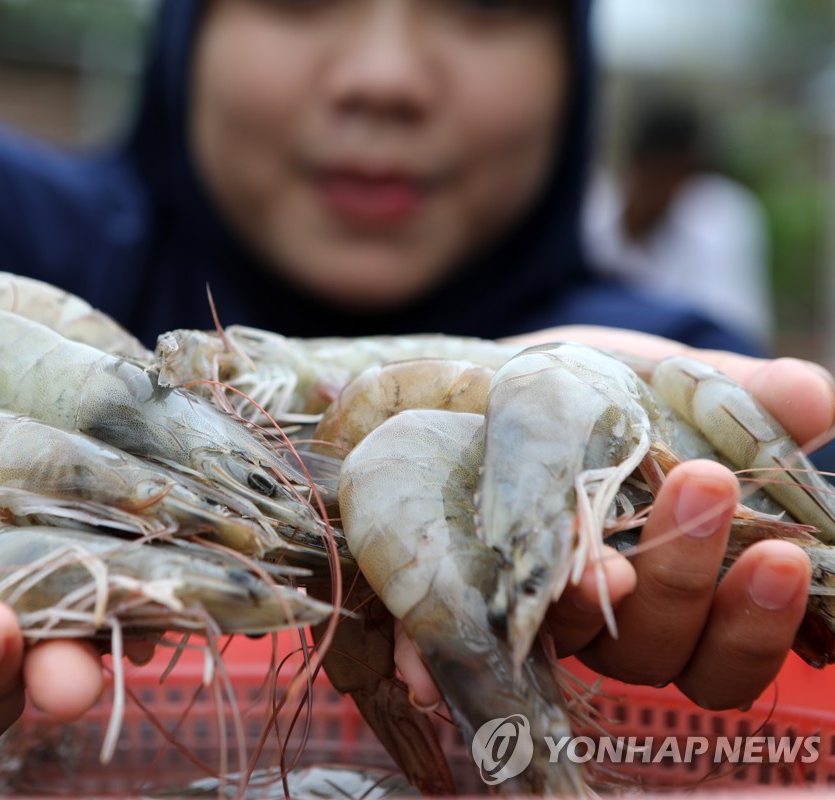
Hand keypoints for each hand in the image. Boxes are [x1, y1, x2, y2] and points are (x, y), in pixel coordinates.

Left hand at [400, 332, 833, 710]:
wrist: (516, 374)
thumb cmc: (622, 398)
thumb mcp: (687, 391)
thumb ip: (748, 404)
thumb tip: (810, 395)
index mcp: (679, 599)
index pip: (724, 656)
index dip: (753, 626)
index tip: (783, 558)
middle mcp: (605, 619)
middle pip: (648, 649)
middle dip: (683, 577)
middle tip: (704, 487)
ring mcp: (530, 603)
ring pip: (561, 631)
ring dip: (584, 591)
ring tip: (604, 534)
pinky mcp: (462, 576)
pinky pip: (456, 616)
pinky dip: (449, 626)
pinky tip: (456, 617)